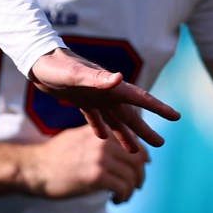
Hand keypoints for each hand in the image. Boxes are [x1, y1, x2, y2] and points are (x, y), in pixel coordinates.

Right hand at [16, 127, 147, 201]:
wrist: (34, 168)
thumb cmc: (54, 156)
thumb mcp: (78, 137)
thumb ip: (99, 139)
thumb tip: (119, 148)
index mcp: (101, 132)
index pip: (134, 142)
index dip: (143, 157)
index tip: (142, 167)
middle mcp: (103, 142)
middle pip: (138, 160)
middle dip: (140, 175)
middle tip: (136, 186)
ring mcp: (100, 158)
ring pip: (132, 176)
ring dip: (131, 189)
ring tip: (123, 196)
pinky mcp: (96, 176)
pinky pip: (122, 188)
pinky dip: (123, 196)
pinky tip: (115, 200)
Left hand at [26, 49, 178, 152]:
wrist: (36, 60)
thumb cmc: (55, 66)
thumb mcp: (74, 74)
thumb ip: (96, 78)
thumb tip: (119, 78)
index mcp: (110, 86)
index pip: (140, 98)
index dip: (158, 108)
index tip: (176, 117)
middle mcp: (106, 92)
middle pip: (130, 114)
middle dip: (145, 129)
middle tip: (160, 145)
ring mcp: (94, 96)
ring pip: (115, 119)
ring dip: (125, 134)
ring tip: (135, 151)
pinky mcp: (80, 100)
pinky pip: (94, 117)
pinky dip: (100, 127)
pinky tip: (102, 138)